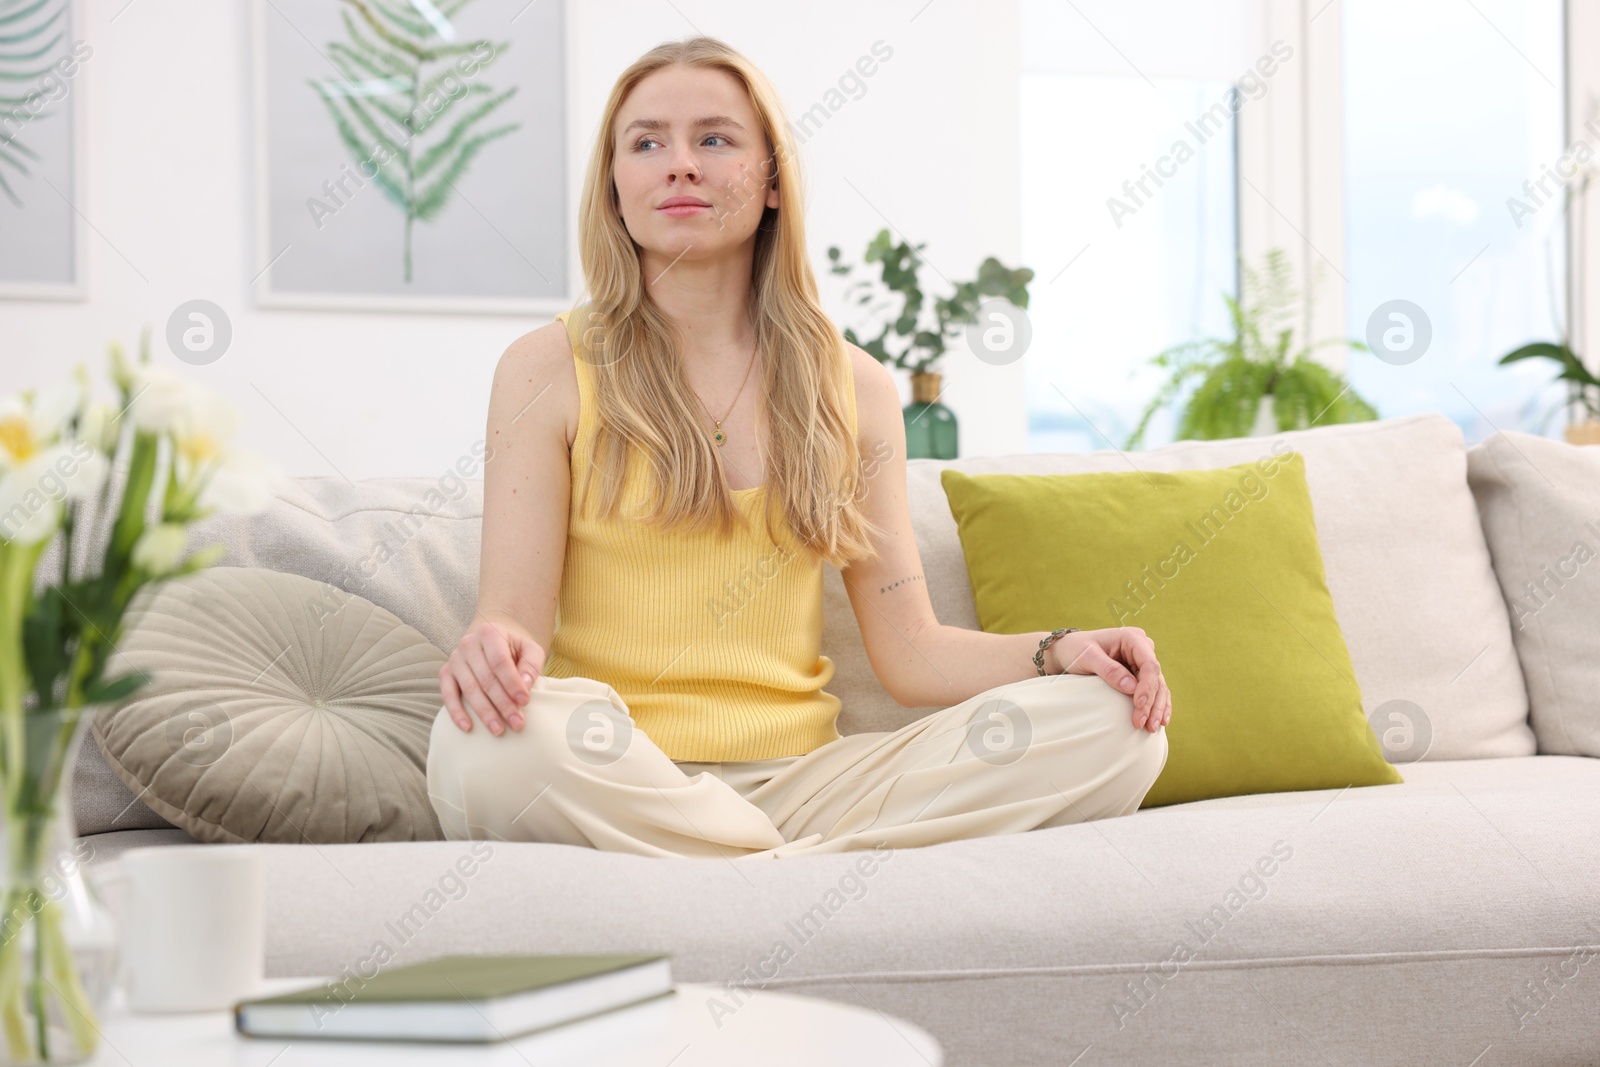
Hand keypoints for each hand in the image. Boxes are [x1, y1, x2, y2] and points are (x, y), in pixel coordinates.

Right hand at [440, 619, 546, 735]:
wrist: (492, 639)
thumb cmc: (514, 648)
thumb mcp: (530, 649)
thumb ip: (531, 664)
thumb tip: (525, 685)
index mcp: (489, 633)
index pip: (500, 661)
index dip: (512, 683)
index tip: (525, 702)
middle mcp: (468, 644)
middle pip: (486, 679)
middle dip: (503, 704)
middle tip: (517, 723)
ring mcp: (455, 658)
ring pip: (469, 689)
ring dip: (484, 712)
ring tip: (499, 729)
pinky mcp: (446, 672)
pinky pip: (448, 694)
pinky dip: (456, 712)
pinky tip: (467, 727)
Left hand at [1048, 626, 1169, 731]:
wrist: (1067, 651)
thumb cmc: (1076, 650)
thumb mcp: (1088, 657)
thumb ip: (1109, 670)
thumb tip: (1132, 688)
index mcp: (1132, 638)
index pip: (1148, 664)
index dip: (1147, 687)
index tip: (1139, 705)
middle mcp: (1142, 648)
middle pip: (1155, 678)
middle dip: (1152, 702)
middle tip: (1145, 724)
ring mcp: (1141, 661)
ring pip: (1158, 686)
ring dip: (1156, 708)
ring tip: (1152, 727)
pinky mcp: (1139, 674)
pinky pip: (1154, 690)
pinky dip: (1157, 705)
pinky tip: (1160, 721)